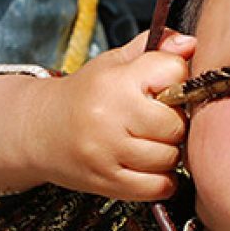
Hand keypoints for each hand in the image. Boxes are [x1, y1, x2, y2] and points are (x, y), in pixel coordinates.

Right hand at [0, 30, 194, 197]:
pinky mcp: (108, 184)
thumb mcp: (114, 63)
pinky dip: (161, 180)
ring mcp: (108, 154)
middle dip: (174, 122)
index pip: (175, 73)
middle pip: (177, 123)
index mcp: (115, 81)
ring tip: (149, 142)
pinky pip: (158, 187)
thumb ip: (154, 49)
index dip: (177, 79)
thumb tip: (191, 43)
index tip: (163, 86)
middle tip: (156, 119)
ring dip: (168, 152)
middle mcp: (110, 117)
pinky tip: (147, 166)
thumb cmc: (85, 94)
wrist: (38, 130)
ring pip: (170, 157)